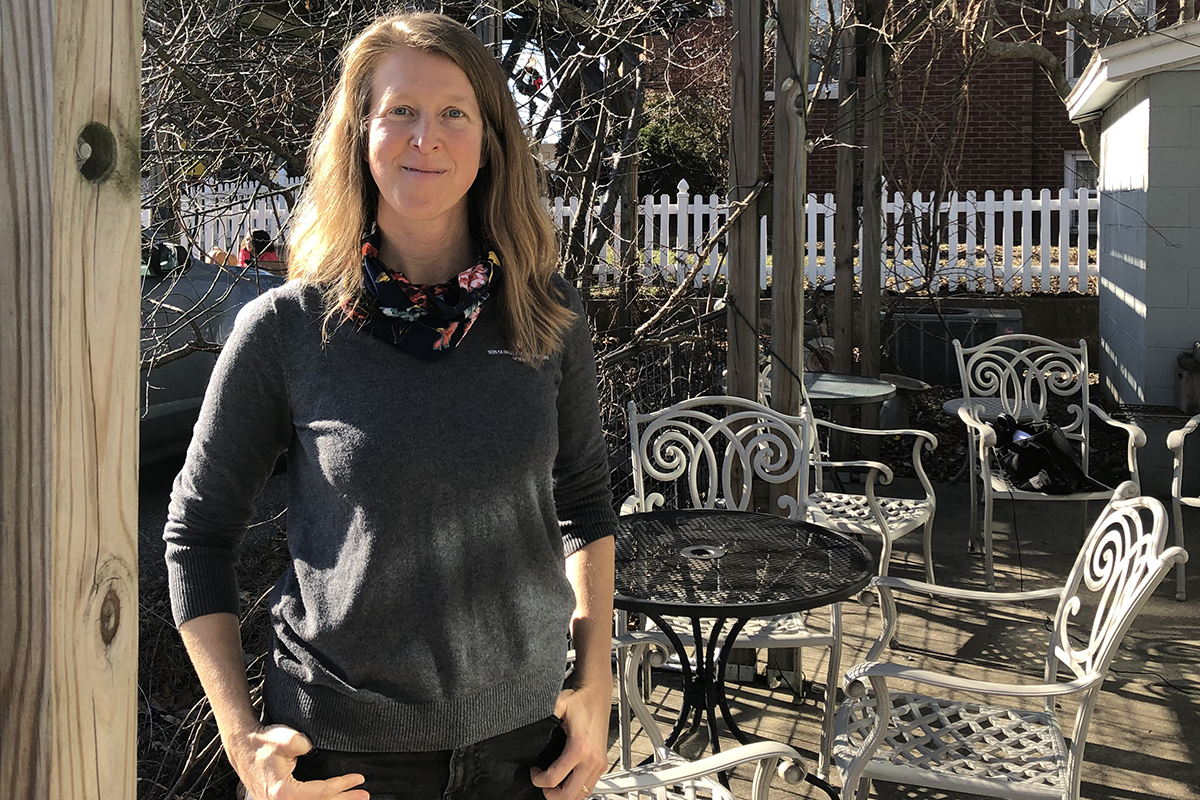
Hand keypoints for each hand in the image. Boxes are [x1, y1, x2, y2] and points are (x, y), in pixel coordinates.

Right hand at [226, 723, 368, 799]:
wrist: (242, 747)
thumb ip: (302, 744)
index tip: (359, 778)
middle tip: (363, 795)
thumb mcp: (284, 738)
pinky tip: (331, 798)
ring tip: (352, 799)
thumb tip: (314, 750)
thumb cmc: (262, 743)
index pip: (321, 792)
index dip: (342, 786)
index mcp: (284, 792)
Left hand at [530, 681, 610, 799]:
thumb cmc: (579, 699)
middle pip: (569, 795)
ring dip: (565, 795)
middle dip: (551, 795)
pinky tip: (566, 781)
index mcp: (579, 748)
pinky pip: (589, 788)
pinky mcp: (602, 764)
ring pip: (581, 795)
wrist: (598, 693)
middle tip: (542, 784)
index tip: (533, 772)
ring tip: (553, 784)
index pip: (554, 779)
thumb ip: (542, 717)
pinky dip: (576, 790)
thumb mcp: (557, 706)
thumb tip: (523, 725)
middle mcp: (592, 760)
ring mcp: (599, 764)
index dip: (538, 780)